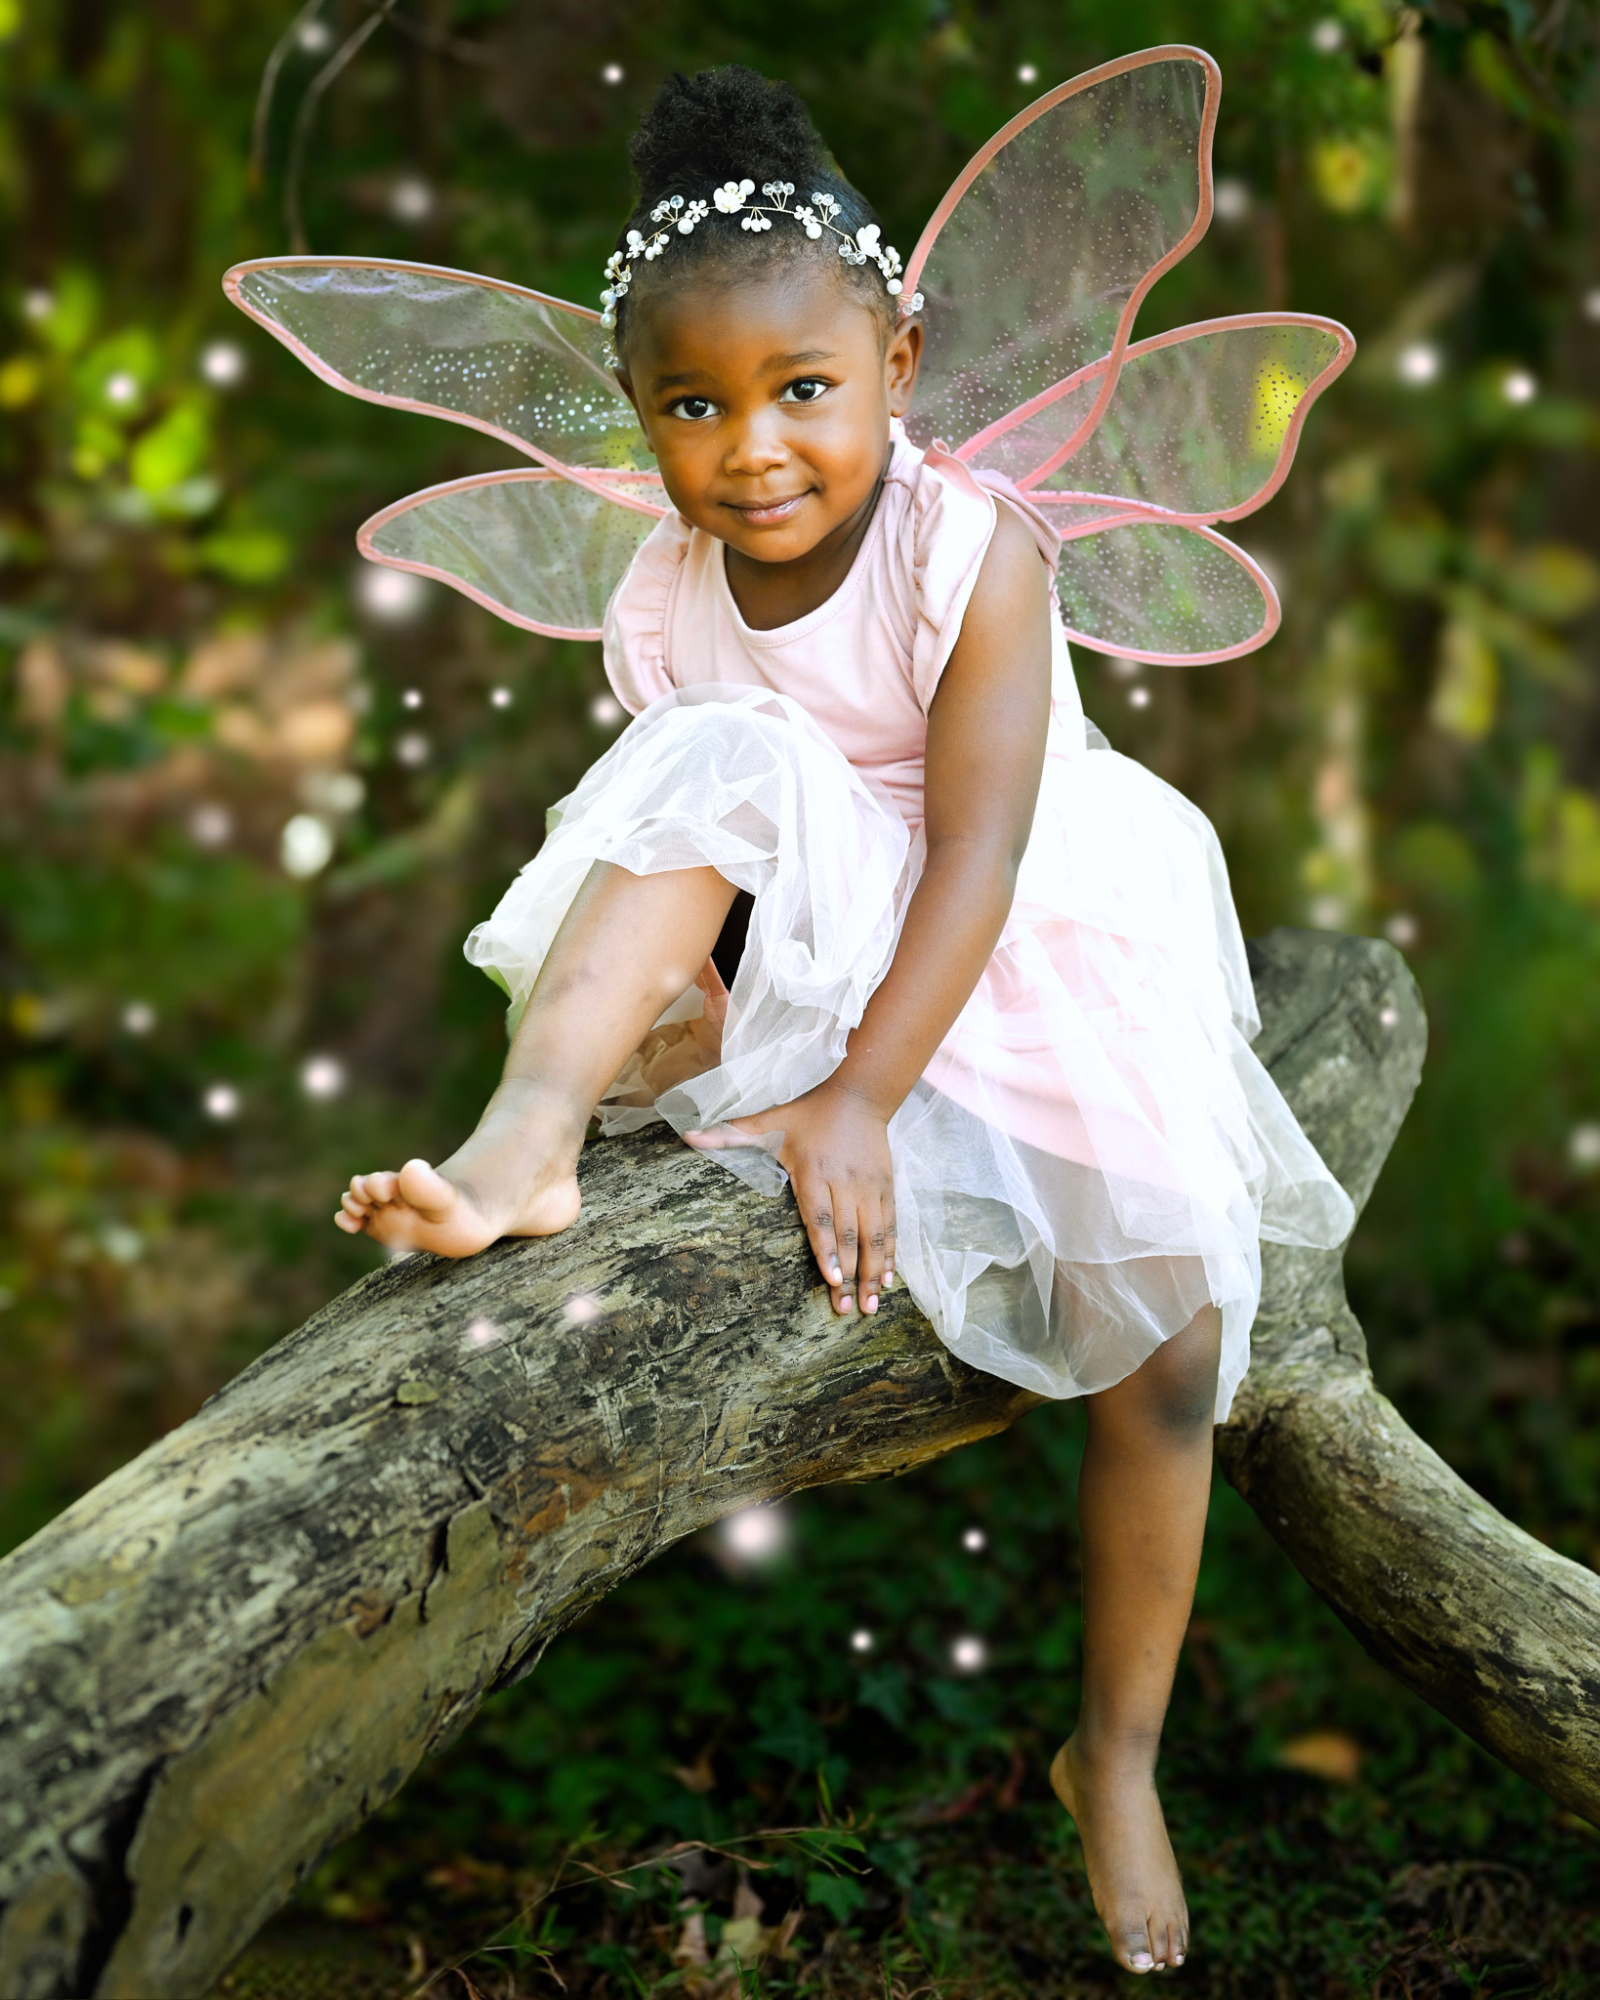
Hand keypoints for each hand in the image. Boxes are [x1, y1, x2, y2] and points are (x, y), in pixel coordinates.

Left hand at [687, 1080, 894, 1315]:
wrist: (860, 1094)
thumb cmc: (809, 1112)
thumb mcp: (769, 1120)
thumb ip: (731, 1134)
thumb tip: (688, 1136)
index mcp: (815, 1171)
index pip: (821, 1218)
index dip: (828, 1250)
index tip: (832, 1280)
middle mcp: (845, 1183)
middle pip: (849, 1235)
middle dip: (850, 1275)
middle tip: (848, 1309)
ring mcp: (868, 1187)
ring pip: (874, 1235)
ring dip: (874, 1272)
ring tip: (871, 1304)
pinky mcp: (886, 1187)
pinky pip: (889, 1225)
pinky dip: (890, 1253)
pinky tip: (890, 1279)